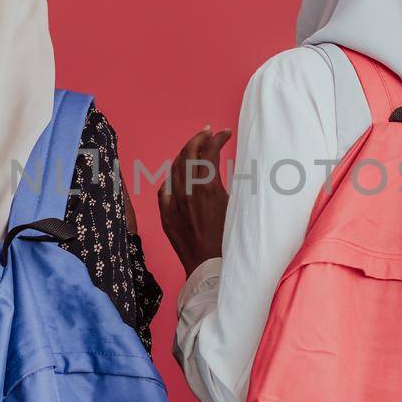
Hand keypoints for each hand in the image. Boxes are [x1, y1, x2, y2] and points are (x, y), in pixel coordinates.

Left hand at [158, 126, 231, 275]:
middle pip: (189, 154)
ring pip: (175, 169)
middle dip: (199, 139)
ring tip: (194, 147)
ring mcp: (174, 204)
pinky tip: (177, 175)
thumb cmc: (230, 242)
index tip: (225, 133)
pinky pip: (165, 189)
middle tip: (208, 132)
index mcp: (208, 189)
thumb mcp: (237, 208)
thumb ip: (230, 185)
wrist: (211, 270)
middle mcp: (188, 193)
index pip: (208, 152)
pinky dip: (172, 177)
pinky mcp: (167, 217)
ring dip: (185, 154)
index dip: (216, 138)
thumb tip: (229, 169)